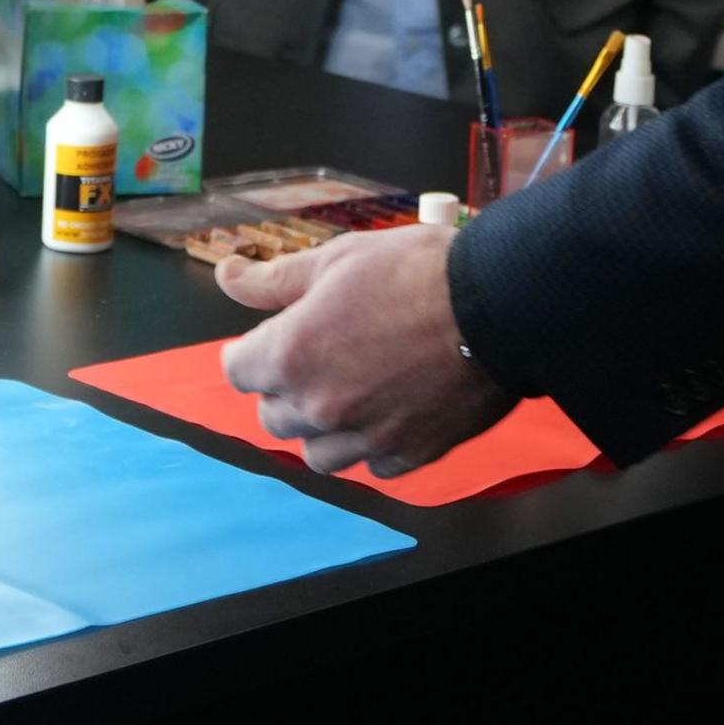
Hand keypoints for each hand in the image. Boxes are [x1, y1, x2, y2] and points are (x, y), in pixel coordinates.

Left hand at [216, 226, 512, 477]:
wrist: (497, 303)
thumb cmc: (416, 272)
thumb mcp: (337, 259)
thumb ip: (274, 279)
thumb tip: (226, 277)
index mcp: (291, 353)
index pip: (236, 372)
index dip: (252, 352)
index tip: (273, 338)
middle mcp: (321, 405)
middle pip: (273, 416)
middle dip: (284, 388)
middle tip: (318, 357)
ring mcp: (365, 436)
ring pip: (317, 454)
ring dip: (322, 427)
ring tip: (350, 391)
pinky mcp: (409, 453)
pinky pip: (371, 465)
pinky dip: (371, 444)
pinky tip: (388, 410)